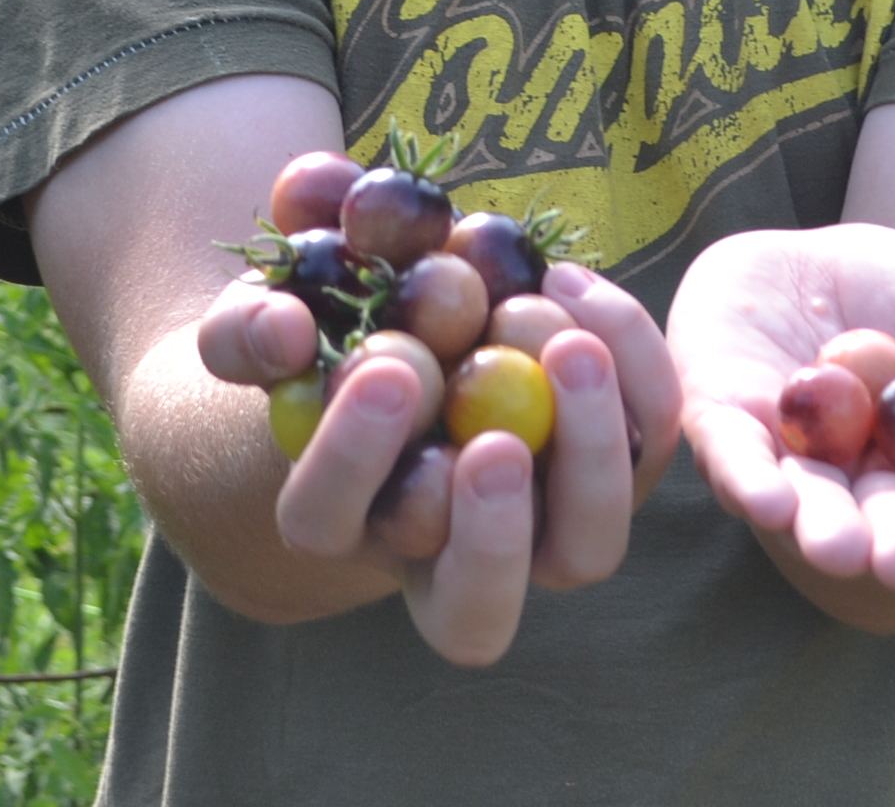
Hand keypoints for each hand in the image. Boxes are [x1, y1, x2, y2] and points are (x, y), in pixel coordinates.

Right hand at [193, 259, 677, 666]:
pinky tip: (574, 285)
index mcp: (342, 518)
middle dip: (490, 532)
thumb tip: (281, 331)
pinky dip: (630, 364)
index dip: (353, 460)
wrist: (409, 304)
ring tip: (569, 347)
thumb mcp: (266, 313)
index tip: (387, 371)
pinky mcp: (616, 463)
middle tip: (496, 438)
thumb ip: (247, 323)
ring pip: (584, 550)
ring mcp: (541, 523)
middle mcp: (445, 553)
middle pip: (476, 608)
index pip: (329, 522)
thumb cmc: (325, 324)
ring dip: (586, 454)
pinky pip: (647, 436)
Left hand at [669, 224, 894, 617]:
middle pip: (881, 526)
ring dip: (823, 528)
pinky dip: (748, 479)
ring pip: (807, 504)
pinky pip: (732, 456)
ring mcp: (792, 460)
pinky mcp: (723, 421)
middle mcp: (860, 488)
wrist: (824, 248)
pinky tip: (769, 502)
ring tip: (840, 549)